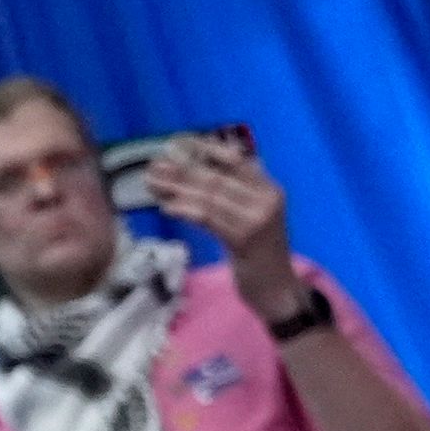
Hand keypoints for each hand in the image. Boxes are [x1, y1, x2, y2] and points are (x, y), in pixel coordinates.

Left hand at [143, 129, 299, 317]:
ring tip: (152, 182)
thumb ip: (232, 194)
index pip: (235, 160)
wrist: (276, 288)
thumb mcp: (250, 216)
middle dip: (181, 169)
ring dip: (177, 188)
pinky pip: (208, 218)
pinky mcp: (245, 239)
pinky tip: (166, 206)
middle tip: (154, 164)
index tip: (176, 142)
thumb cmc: (258, 252)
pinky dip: (185, 210)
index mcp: (269, 188)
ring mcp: (258, 219)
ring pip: (209, 197)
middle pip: (216, 178)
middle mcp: (266, 199)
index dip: (204, 149)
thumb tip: (194, 172)